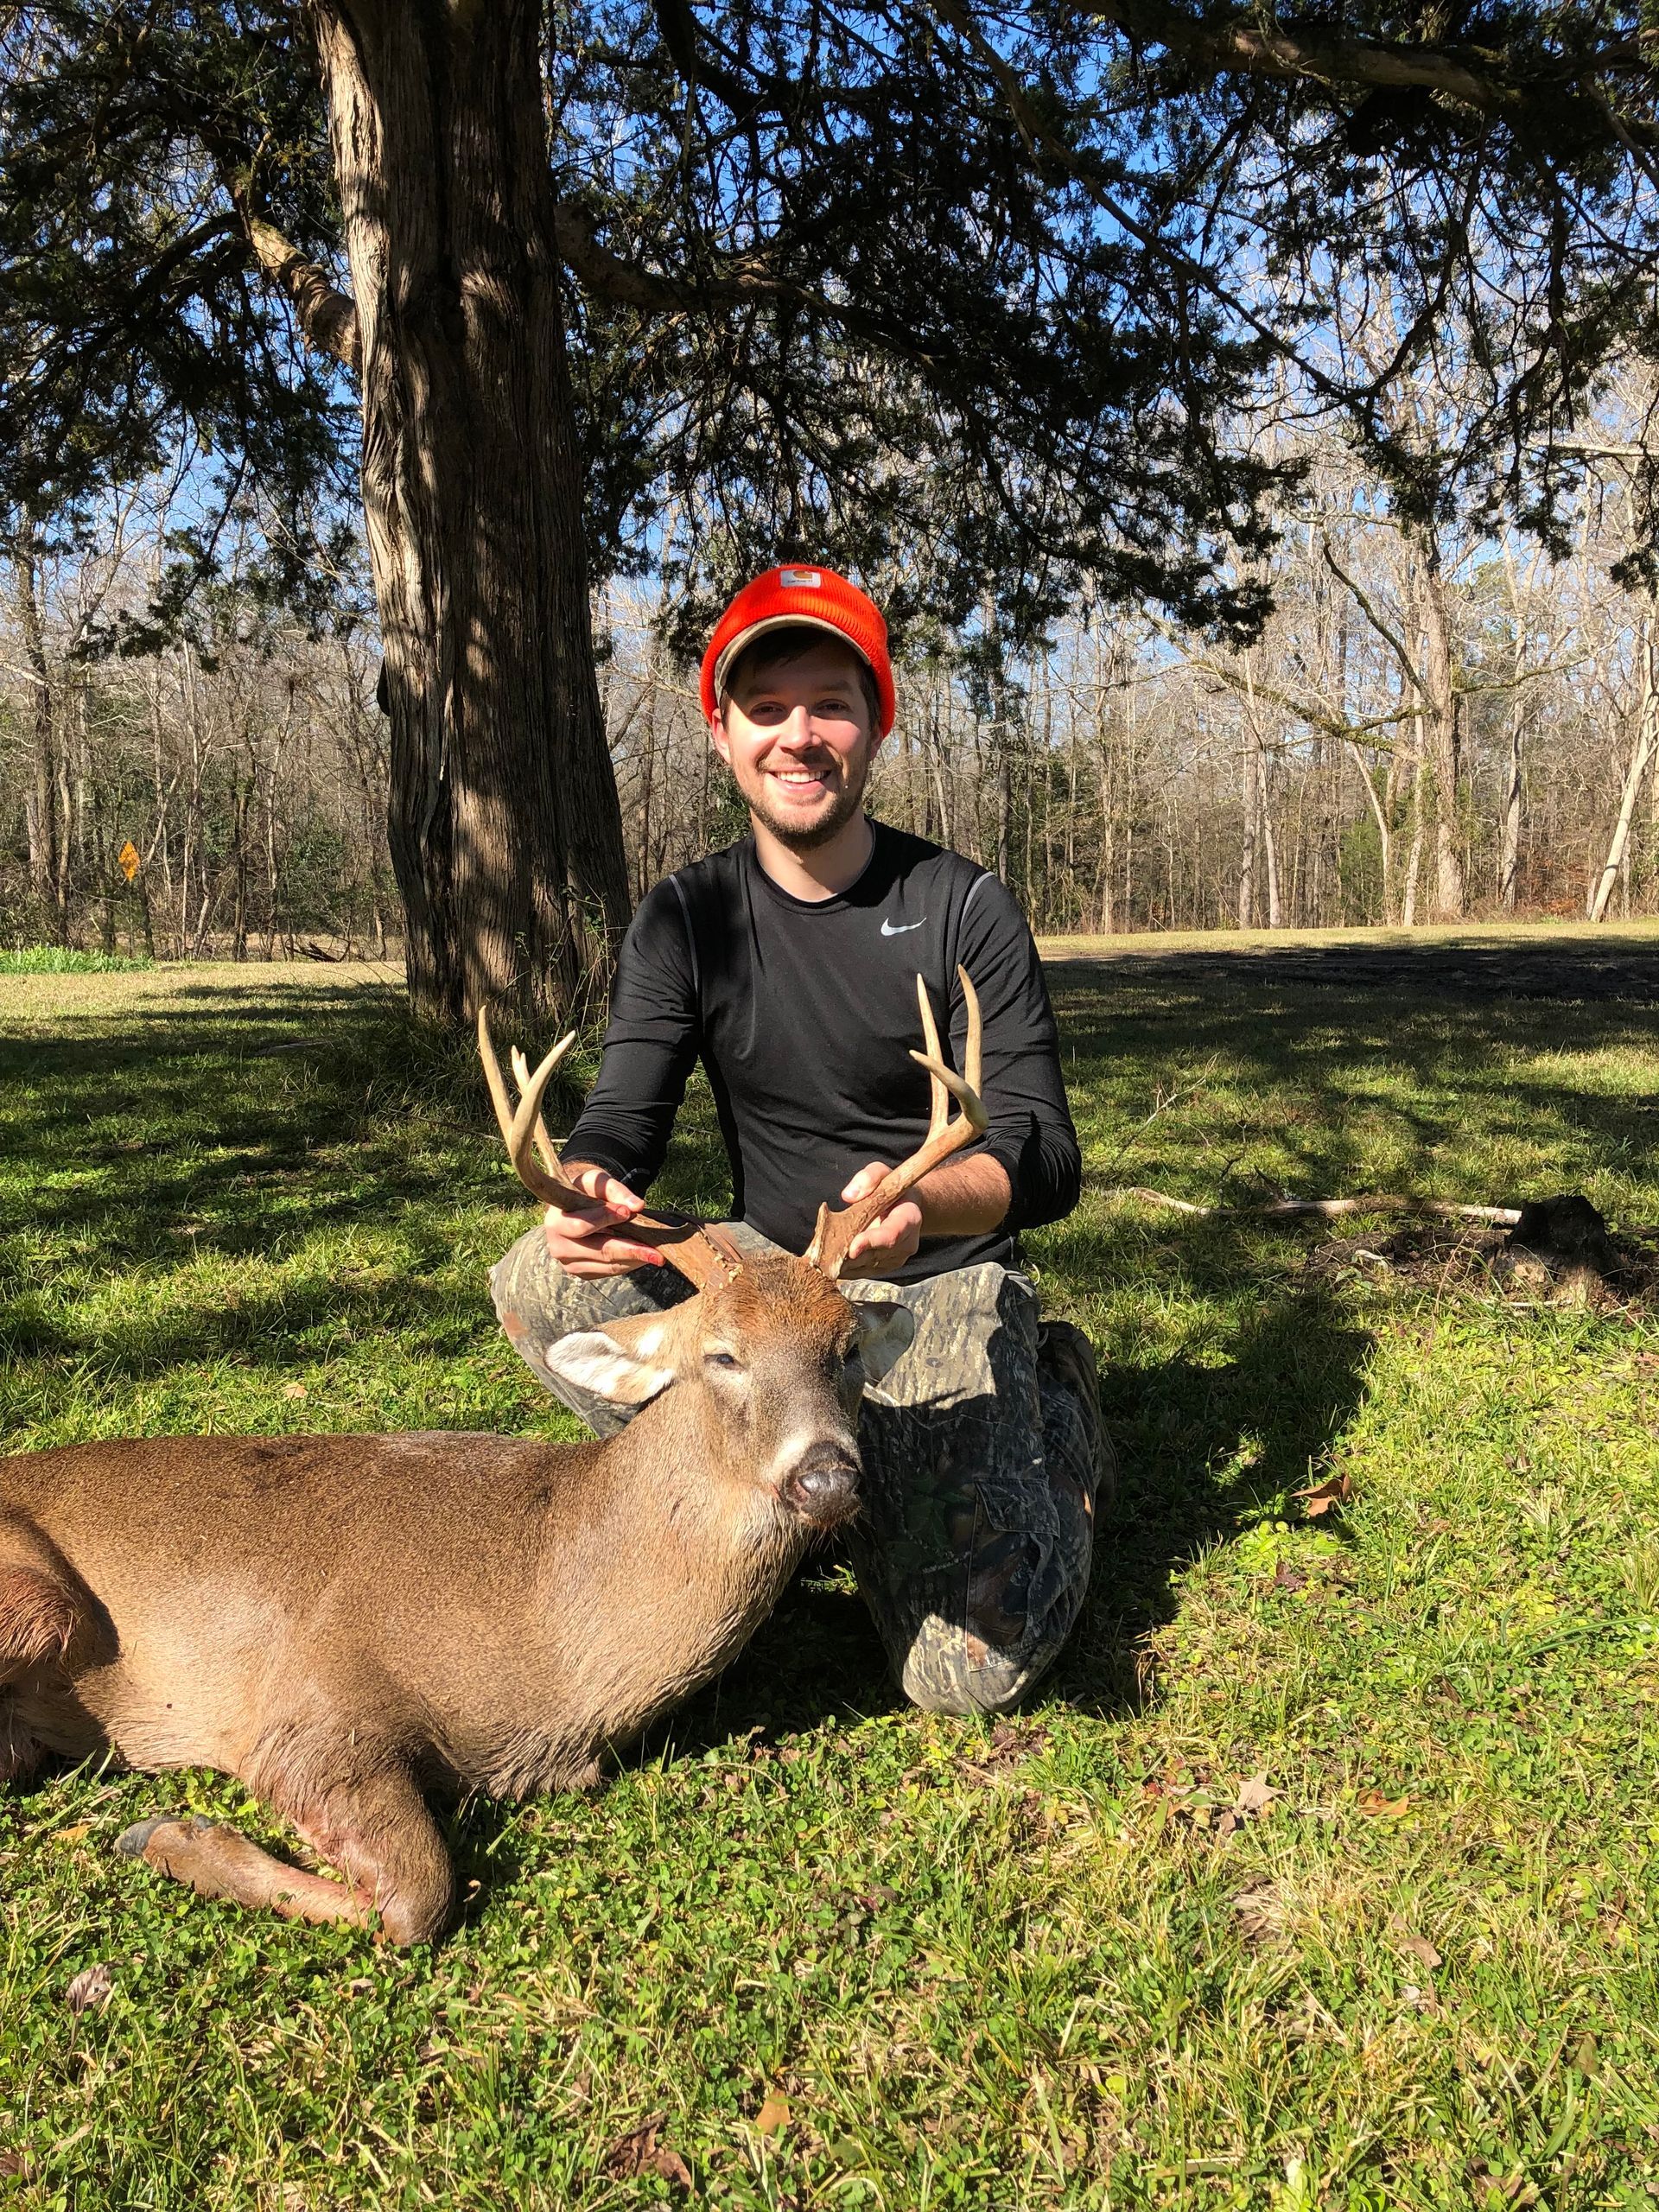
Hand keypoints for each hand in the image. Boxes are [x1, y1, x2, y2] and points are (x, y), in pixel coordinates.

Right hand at [543, 1164, 666, 1276]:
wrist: (575, 1207)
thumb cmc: (586, 1191)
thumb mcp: (597, 1182)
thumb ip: (615, 1190)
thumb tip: (637, 1206)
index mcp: (555, 1222)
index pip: (581, 1225)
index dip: (605, 1219)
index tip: (628, 1212)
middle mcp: (559, 1247)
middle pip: (599, 1251)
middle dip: (630, 1250)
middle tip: (656, 1252)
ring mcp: (570, 1264)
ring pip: (608, 1265)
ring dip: (634, 1260)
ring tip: (656, 1255)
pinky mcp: (583, 1273)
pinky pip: (610, 1271)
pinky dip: (629, 1264)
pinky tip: (644, 1257)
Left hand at [835, 1161, 921, 1279]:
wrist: (904, 1206)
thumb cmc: (891, 1188)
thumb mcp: (881, 1172)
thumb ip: (868, 1178)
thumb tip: (848, 1196)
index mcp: (909, 1218)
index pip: (892, 1234)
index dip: (871, 1242)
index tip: (852, 1248)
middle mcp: (907, 1243)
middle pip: (874, 1255)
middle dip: (848, 1255)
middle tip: (823, 1252)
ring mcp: (897, 1259)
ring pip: (865, 1266)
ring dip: (843, 1263)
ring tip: (824, 1254)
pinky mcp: (885, 1268)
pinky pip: (861, 1272)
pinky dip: (844, 1268)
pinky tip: (831, 1258)